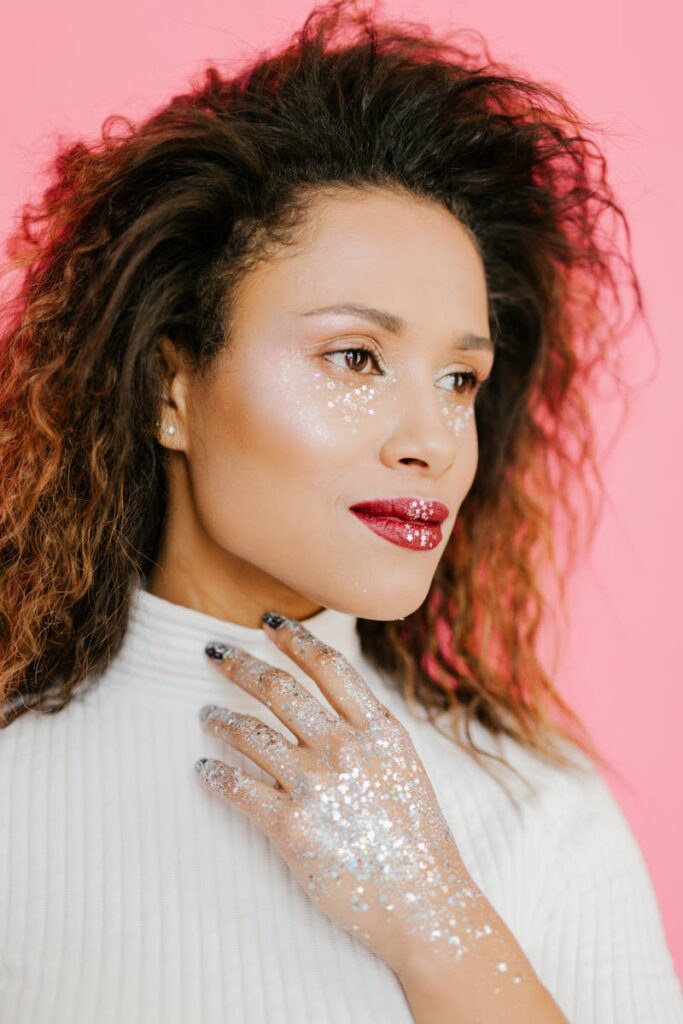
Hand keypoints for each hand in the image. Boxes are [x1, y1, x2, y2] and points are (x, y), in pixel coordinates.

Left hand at [195, 613, 498, 979]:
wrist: (424, 904)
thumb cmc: (417, 840)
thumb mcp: (404, 767)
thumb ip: (368, 732)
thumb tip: (330, 707)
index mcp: (378, 729)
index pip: (327, 664)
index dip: (293, 638)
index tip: (268, 622)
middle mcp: (344, 747)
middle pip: (279, 689)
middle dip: (240, 665)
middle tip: (214, 652)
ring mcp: (315, 785)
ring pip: (251, 733)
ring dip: (220, 718)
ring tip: (206, 714)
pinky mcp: (291, 826)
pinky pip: (238, 788)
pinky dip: (215, 775)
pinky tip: (205, 770)